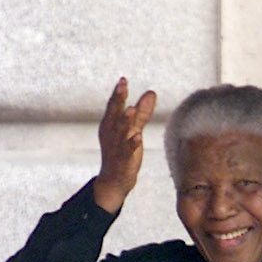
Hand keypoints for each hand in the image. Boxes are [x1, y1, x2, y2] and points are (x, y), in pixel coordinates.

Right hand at [93, 77, 157, 213]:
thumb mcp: (132, 130)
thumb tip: (151, 93)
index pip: (113, 106)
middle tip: (122, 86)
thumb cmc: (122, 152)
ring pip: (120, 132)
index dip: (118, 93)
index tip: (123, 80)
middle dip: (118, 101)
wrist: (113, 181)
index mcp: (110, 125)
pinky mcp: (123, 161)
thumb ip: (142, 113)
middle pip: (115, 115)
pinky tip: (138, 137)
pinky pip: (127, 152)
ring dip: (125, 120)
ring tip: (131, 109)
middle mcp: (111, 134)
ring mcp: (116, 148)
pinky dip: (132, 144)